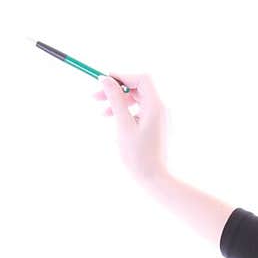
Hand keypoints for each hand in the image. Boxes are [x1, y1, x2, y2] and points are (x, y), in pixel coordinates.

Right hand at [94, 71, 170, 188]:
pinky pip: (141, 111)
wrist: (156, 180)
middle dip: (117, 90)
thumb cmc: (139, 156)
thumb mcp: (123, 125)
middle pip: (138, 88)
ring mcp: (161, 118)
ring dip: (119, 102)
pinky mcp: (157, 126)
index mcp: (156, 106)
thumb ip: (115, 100)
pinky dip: (126, 112)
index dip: (122, 77)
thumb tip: (105, 79)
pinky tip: (114, 121)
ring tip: (102, 112)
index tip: (103, 82)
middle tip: (95, 97)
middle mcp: (161, 109)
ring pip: (138, 100)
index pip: (141, 79)